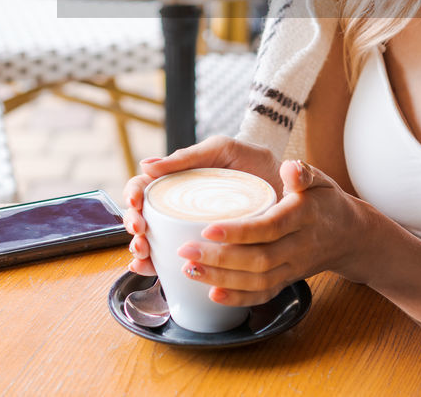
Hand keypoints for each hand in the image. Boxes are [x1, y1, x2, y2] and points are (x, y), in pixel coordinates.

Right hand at [121, 136, 280, 275]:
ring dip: (141, 250)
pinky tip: (150, 270)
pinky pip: (176, 260)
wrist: (287, 184)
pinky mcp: (206, 249)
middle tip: (140, 232)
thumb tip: (147, 165)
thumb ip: (188, 156)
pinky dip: (157, 267)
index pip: (145, 186)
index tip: (136, 203)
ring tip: (143, 256)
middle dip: (133, 227)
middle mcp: (179, 206)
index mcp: (178, 180)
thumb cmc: (250, 160)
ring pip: (153, 241)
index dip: (133, 194)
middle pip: (143, 216)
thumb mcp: (221, 151)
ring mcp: (189, 228)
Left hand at [176, 159, 365, 306]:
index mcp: (304, 216)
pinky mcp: (288, 280)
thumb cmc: (327, 202)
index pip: (269, 227)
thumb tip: (289, 166)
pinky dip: (238, 299)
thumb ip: (303, 172)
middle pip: (259, 259)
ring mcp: (294, 267)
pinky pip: (264, 294)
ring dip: (222, 279)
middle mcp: (299, 246)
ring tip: (189, 270)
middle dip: (219, 259)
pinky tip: (212, 293)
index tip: (207, 229)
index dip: (239, 232)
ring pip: (258, 281)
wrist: (350, 235)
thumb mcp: (320, 180)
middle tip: (185, 252)